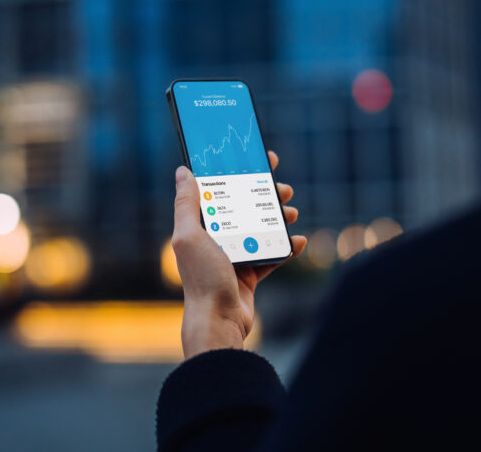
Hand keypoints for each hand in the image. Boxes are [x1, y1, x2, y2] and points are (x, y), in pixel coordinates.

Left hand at [172, 151, 306, 358]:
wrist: (219, 320)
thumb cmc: (202, 278)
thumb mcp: (189, 236)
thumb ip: (186, 204)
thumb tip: (183, 171)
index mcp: (200, 227)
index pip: (219, 191)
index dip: (237, 174)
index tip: (258, 160)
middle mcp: (216, 239)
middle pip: (244, 207)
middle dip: (265, 195)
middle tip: (282, 187)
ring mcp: (234, 256)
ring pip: (261, 228)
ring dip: (278, 218)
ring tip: (292, 212)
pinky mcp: (250, 274)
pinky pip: (272, 254)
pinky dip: (286, 247)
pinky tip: (297, 240)